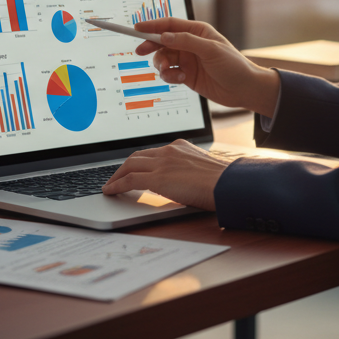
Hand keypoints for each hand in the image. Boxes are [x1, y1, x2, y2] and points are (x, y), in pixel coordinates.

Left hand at [102, 139, 230, 209]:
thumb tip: (183, 184)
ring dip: (116, 176)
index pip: (153, 152)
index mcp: (180, 147)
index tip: (134, 168)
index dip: (140, 161)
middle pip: (137, 156)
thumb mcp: (203, 170)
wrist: (228, 184)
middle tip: (116, 177)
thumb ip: (189, 171)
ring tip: (110, 185)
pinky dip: (117, 185)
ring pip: (130, 165)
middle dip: (124, 167)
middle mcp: (169, 151)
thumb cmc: (223, 182)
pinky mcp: (158, 178)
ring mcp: (162, 163)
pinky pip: (129, 180)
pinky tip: (110, 191)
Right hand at [132, 18, 278, 116]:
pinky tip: (179, 79)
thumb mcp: (210, 50)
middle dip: (151, 46)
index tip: (137, 28)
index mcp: (197, 31)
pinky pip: (169, 73)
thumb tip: (164, 36)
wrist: (244, 89)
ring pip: (164, 58)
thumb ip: (186, 42)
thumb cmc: (233, 65)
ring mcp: (187, 60)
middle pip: (162, 41)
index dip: (152, 25)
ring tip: (170, 71)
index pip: (170, 25)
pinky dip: (169, 76)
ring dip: (162, 65)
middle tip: (141, 51)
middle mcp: (190, 44)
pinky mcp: (186, 75)